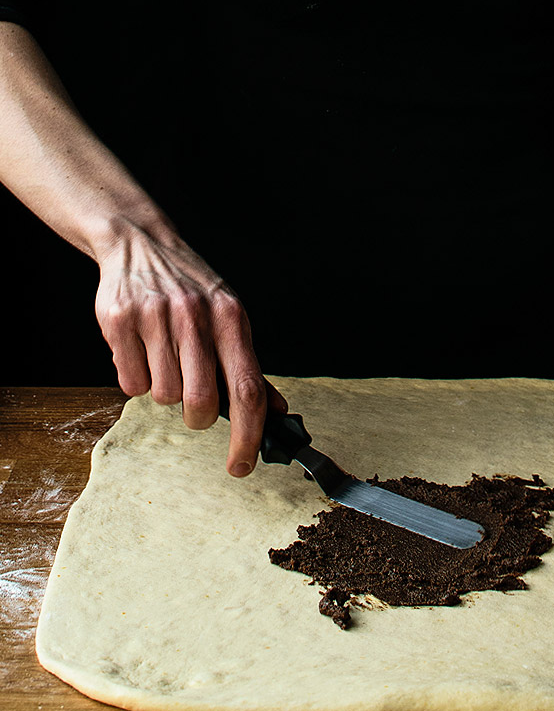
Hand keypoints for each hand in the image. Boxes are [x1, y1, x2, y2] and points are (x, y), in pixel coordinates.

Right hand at [94, 225, 287, 475]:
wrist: (140, 244)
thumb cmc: (192, 290)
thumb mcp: (229, 318)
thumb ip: (248, 367)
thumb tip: (277, 413)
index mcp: (231, 317)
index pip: (247, 390)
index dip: (248, 436)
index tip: (242, 466)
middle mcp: (196, 315)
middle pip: (202, 403)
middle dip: (198, 417)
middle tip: (193, 402)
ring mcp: (156, 316)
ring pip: (164, 396)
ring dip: (164, 390)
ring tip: (164, 358)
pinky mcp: (119, 320)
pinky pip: (130, 383)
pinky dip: (136, 378)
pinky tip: (141, 351)